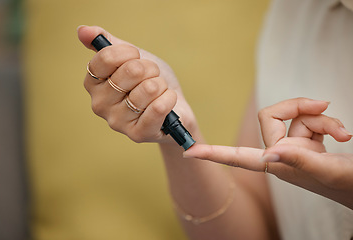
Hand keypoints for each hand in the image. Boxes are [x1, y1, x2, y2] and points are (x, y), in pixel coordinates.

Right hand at [78, 26, 195, 142]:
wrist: (173, 105)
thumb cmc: (149, 80)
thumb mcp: (131, 57)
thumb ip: (108, 43)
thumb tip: (82, 30)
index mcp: (93, 83)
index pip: (107, 58)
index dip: (130, 53)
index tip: (137, 57)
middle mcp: (99, 104)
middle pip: (131, 71)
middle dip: (150, 69)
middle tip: (151, 77)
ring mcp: (117, 121)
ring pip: (148, 89)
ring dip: (161, 85)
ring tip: (158, 92)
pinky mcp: (136, 134)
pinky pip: (158, 108)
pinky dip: (169, 99)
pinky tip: (167, 101)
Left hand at [183, 98, 352, 208]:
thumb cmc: (348, 185)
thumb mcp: (328, 171)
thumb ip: (300, 160)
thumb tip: (269, 153)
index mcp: (276, 165)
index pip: (236, 158)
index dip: (212, 154)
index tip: (188, 153)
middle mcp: (279, 154)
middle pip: (272, 115)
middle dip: (301, 109)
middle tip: (328, 111)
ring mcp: (292, 147)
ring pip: (296, 116)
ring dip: (322, 120)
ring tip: (344, 135)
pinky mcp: (305, 141)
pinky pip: (308, 119)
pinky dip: (327, 122)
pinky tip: (342, 135)